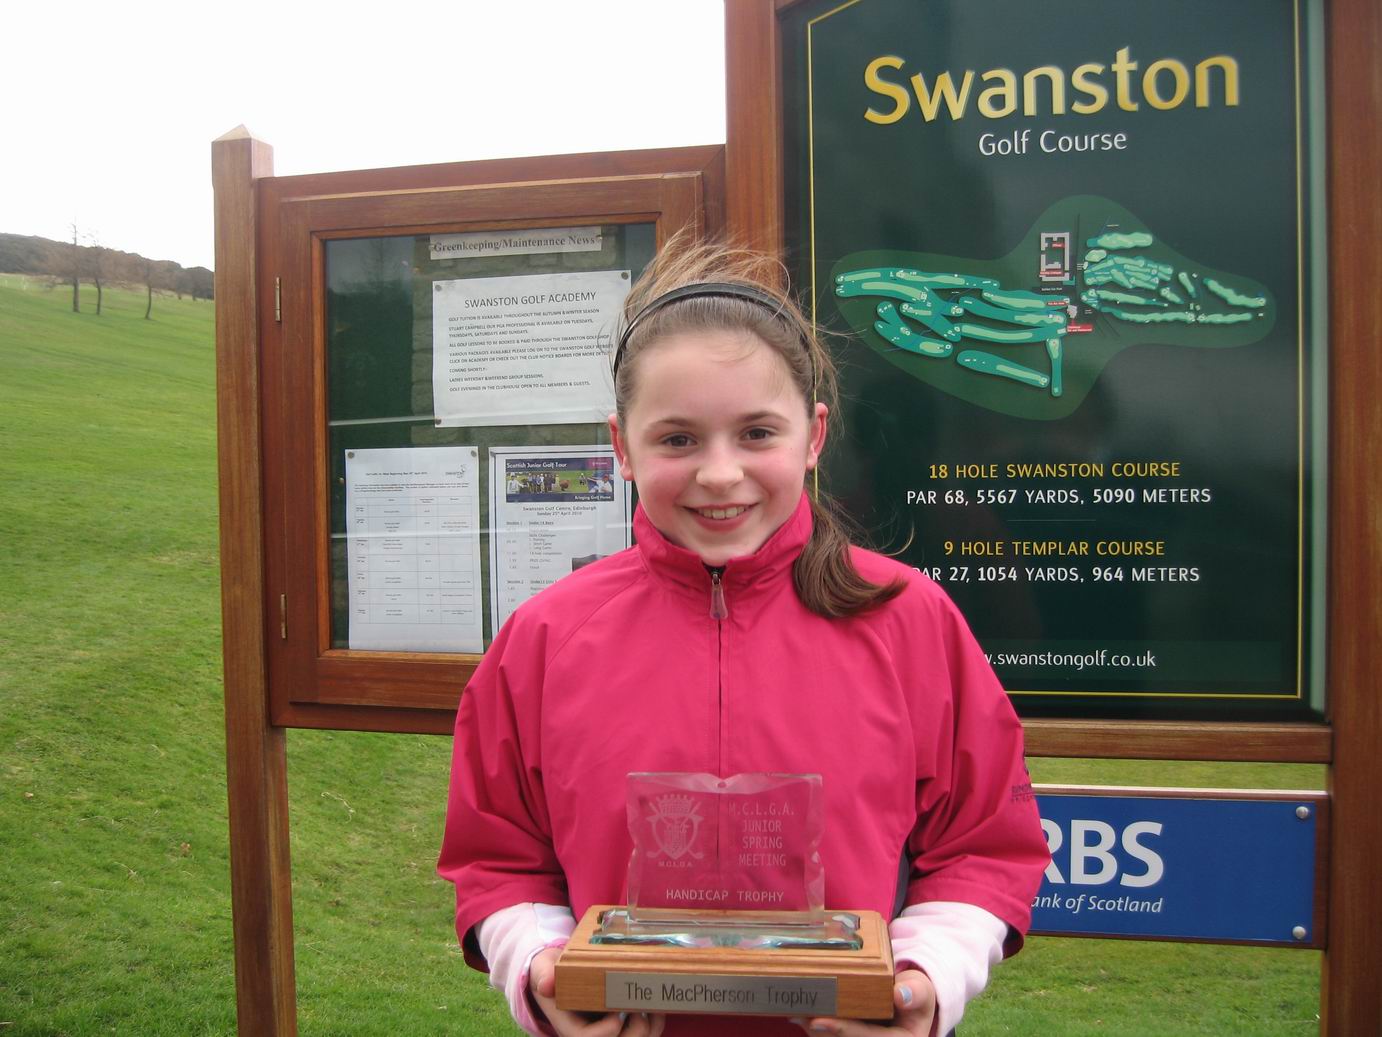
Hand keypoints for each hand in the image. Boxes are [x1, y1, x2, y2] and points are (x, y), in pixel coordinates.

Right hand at [528, 947, 665, 1036]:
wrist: (560, 976)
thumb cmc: (553, 972)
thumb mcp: (544, 969)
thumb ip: (544, 975)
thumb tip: (546, 984)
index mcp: (570, 1028)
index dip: (610, 1028)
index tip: (615, 1006)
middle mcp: (591, 1036)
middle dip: (636, 1028)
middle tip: (639, 1003)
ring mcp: (609, 1035)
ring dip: (650, 1026)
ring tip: (650, 1002)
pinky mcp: (624, 1029)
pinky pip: (647, 1035)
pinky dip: (657, 1023)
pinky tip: (656, 1006)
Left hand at [794, 969, 936, 1036]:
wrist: (909, 1000)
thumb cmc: (914, 994)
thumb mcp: (921, 990)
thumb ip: (916, 992)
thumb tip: (900, 995)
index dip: (842, 1031)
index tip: (817, 1022)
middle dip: (820, 1030)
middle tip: (797, 1013)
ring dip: (813, 1029)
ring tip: (794, 1010)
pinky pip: (831, 1036)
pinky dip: (814, 1027)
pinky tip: (798, 1014)